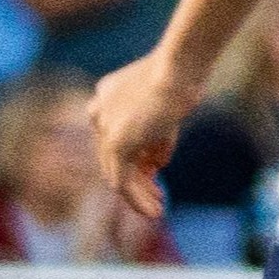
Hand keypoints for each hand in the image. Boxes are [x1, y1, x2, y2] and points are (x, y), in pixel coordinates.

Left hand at [87, 49, 204, 230]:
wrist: (178, 67)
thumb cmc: (181, 78)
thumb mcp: (166, 111)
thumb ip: (156, 138)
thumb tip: (156, 164)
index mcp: (105, 99)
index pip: (115, 138)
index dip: (137, 159)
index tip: (155, 173)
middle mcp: (97, 113)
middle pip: (112, 158)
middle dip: (137, 180)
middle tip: (157, 197)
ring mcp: (104, 129)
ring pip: (117, 173)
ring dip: (138, 195)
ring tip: (157, 211)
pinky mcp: (116, 144)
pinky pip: (122, 181)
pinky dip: (137, 199)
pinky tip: (153, 211)